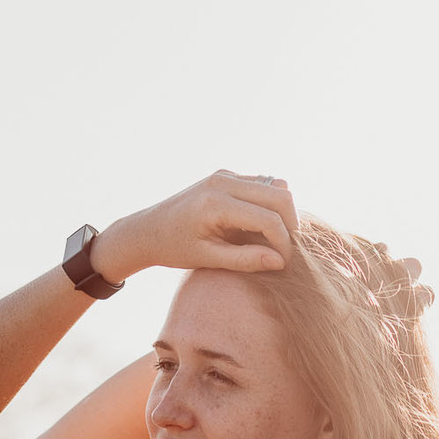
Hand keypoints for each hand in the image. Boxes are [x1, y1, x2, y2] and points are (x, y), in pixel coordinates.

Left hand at [90, 170, 299, 282]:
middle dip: (290, 224)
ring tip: (274, 239)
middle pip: (280, 195)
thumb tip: (281, 261)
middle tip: (286, 250)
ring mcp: (225, 175)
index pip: (268, 219)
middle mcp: (223, 181)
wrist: (148, 230)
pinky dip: (270, 203)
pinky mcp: (226, 176)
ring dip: (282, 212)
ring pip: (275, 186)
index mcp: (216, 203)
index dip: (283, 242)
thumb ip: (245, 260)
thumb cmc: (174, 248)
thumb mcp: (208, 259)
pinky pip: (262, 184)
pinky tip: (260, 227)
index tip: (284, 263)